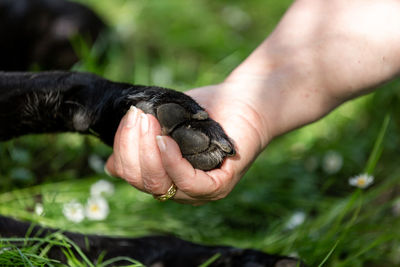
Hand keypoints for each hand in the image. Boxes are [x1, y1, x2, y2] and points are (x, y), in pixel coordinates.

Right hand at [105, 82, 267, 204]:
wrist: (246, 100)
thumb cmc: (208, 108)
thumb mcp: (168, 122)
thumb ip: (143, 140)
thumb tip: (112, 165)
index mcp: (164, 175)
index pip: (129, 174)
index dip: (122, 148)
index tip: (130, 117)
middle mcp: (178, 189)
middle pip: (140, 181)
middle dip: (131, 147)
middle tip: (138, 116)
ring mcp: (199, 191)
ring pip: (158, 184)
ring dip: (147, 150)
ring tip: (149, 122)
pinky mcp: (219, 185)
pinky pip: (187, 182)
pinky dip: (171, 162)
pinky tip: (165, 141)